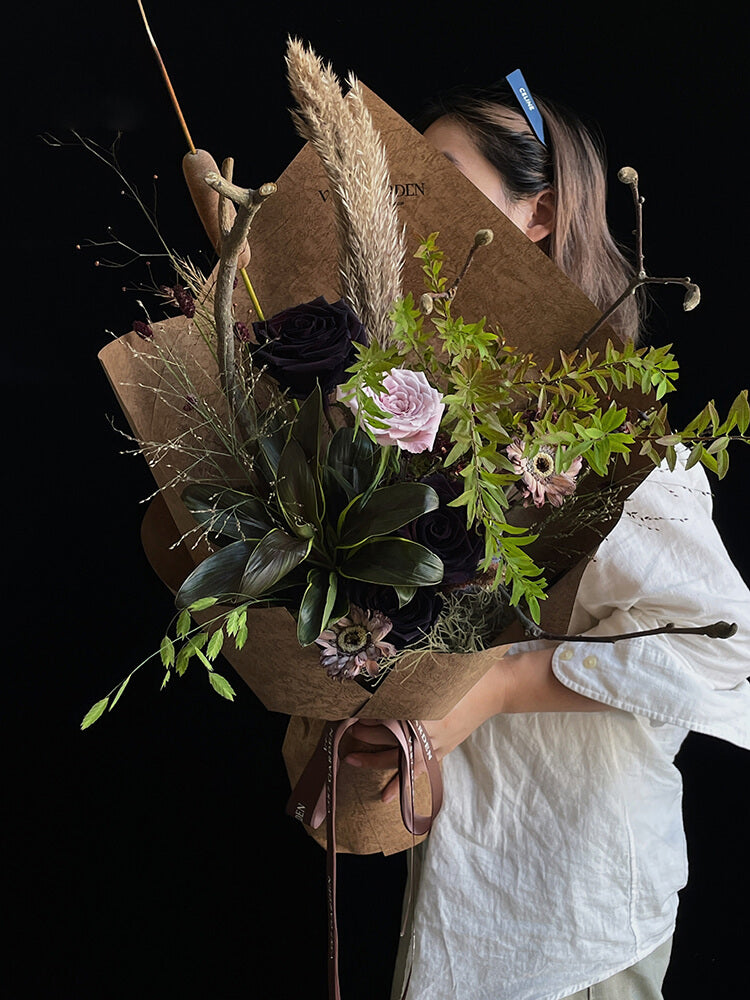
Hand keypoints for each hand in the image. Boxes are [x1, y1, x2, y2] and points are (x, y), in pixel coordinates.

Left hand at [342, 658, 509, 802]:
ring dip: (374, 760)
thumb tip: (377, 682)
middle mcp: (428, 731)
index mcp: (424, 710)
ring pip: (399, 757)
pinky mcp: (442, 750)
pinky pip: (418, 770)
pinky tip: (385, 796)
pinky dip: (402, 783)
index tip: (353, 713)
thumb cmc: (465, 674)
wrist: (494, 688)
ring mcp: (436, 744)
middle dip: (366, 735)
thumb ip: (407, 681)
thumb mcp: (433, 673)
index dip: (368, 718)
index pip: (386, 720)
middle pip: (389, 739)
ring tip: (351, 759)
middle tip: (347, 729)